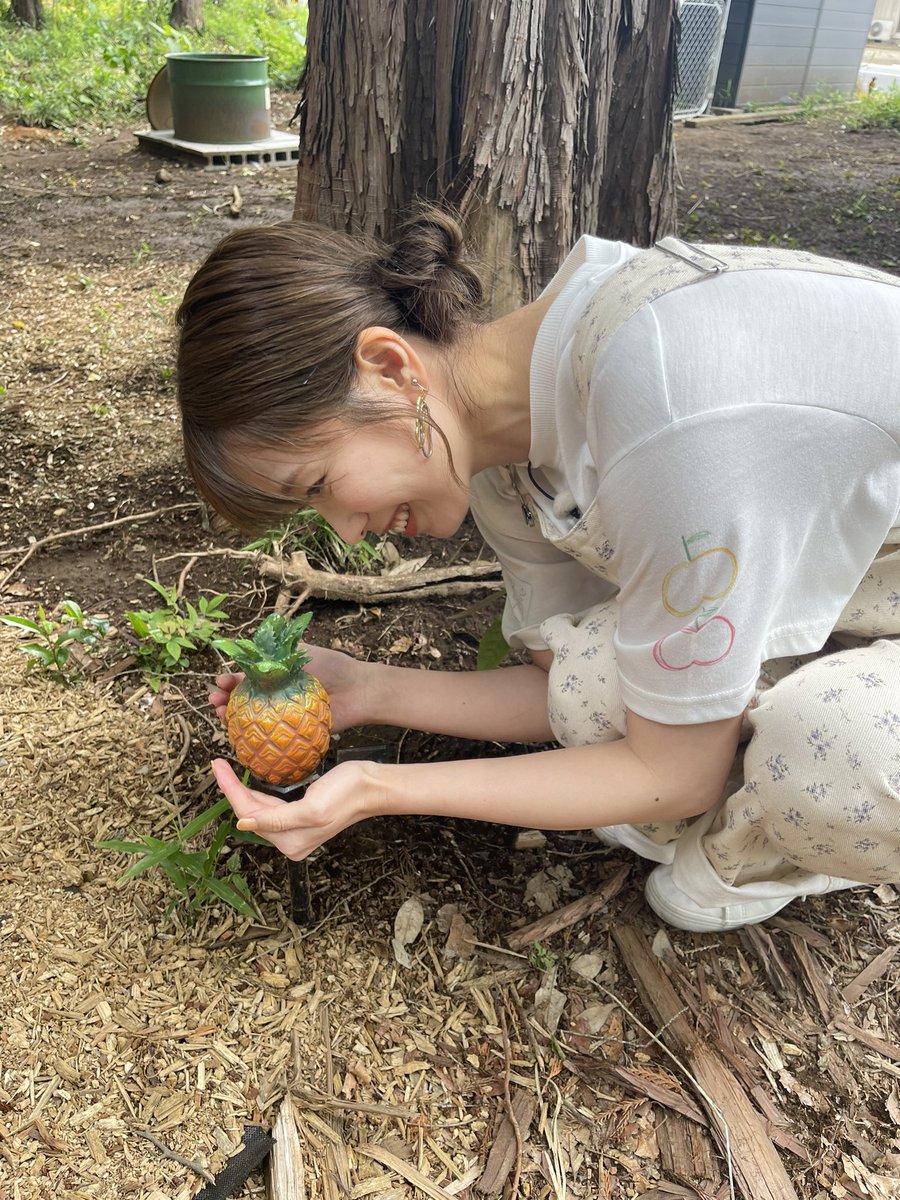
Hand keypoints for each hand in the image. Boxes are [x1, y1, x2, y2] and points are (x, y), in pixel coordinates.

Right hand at [210, 642, 373, 730]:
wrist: (358, 691)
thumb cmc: (333, 667)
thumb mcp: (301, 653)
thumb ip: (277, 653)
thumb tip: (247, 650)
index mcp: (277, 675)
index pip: (247, 677)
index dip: (231, 679)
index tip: (221, 680)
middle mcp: (277, 695)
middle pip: (244, 699)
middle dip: (225, 699)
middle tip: (215, 700)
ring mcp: (283, 716)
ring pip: (252, 719)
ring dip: (232, 718)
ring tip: (221, 714)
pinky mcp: (293, 733)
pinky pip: (269, 738)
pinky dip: (252, 738)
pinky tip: (239, 736)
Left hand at [211, 757, 381, 859]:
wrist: (370, 786)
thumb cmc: (346, 793)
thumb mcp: (311, 807)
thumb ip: (276, 819)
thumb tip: (244, 825)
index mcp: (290, 841)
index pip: (249, 815)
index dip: (231, 790)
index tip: (217, 766)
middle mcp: (289, 842)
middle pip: (251, 813)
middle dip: (233, 789)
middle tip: (218, 764)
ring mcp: (295, 832)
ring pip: (259, 810)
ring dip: (242, 791)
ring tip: (226, 770)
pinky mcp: (300, 819)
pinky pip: (271, 808)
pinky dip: (258, 794)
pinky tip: (248, 784)